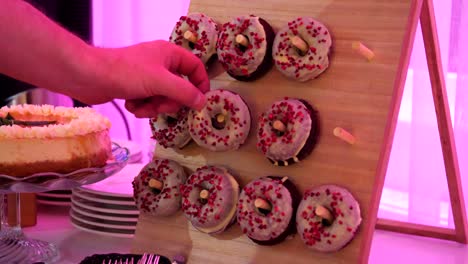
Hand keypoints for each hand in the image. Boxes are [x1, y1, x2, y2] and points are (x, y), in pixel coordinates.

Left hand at [81, 40, 209, 117]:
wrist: (89, 77)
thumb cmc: (126, 73)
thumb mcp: (160, 82)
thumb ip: (184, 92)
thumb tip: (203, 102)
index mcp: (170, 54)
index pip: (195, 67)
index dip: (200, 84)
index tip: (199, 102)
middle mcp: (161, 64)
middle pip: (179, 88)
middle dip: (169, 101)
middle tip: (159, 105)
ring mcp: (148, 76)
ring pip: (164, 98)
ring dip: (154, 106)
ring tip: (141, 106)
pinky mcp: (136, 88)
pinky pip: (149, 101)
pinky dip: (142, 107)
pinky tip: (131, 105)